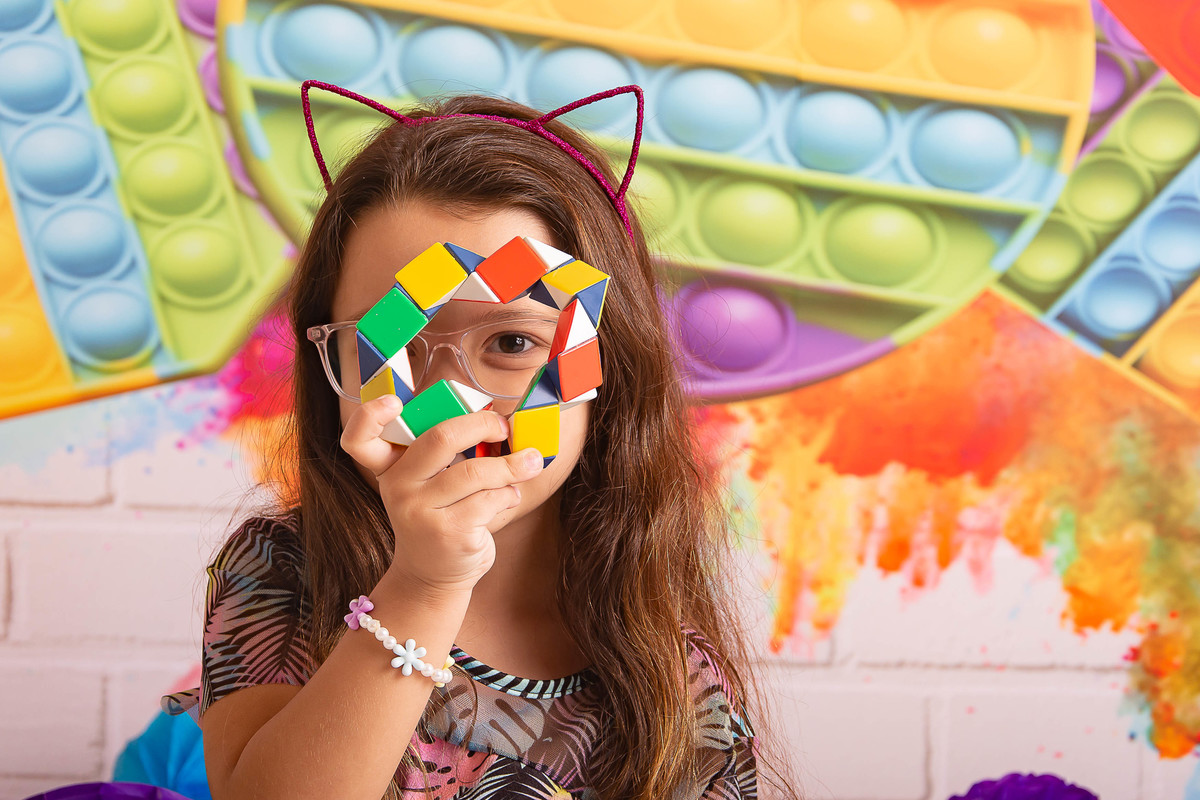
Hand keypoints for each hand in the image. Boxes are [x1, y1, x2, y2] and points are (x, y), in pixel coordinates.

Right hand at [339, 395, 545, 596]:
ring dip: (512, 465)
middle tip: (503, 427)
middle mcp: (399, 488)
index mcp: (390, 468)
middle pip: (440, 438)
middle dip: (481, 425)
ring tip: (530, 463)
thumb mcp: (427, 486)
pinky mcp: (450, 532)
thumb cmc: (437, 518)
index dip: (370, 415)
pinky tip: (511, 496)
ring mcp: (422, 512)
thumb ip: (446, 455)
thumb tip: (498, 423)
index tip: (394, 402)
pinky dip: (509, 493)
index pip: (359, 439)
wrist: (431, 578)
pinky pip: (490, 499)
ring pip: (476, 471)